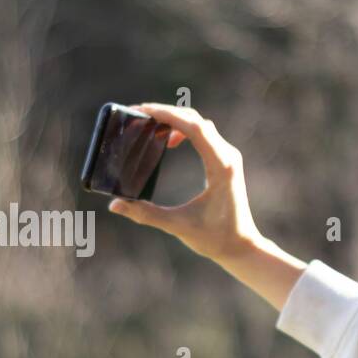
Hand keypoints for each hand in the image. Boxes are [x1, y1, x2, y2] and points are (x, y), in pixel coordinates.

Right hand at [107, 103, 262, 262]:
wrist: (242, 246)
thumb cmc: (215, 238)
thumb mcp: (178, 226)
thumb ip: (146, 214)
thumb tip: (115, 205)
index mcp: (220, 167)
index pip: (194, 128)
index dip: (168, 114)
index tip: (142, 110)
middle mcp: (228, 157)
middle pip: (196, 120)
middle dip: (166, 113)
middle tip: (138, 114)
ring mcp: (229, 158)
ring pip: (201, 125)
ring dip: (175, 120)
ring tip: (149, 124)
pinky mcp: (226, 162)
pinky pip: (205, 135)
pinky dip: (185, 131)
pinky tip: (169, 142)